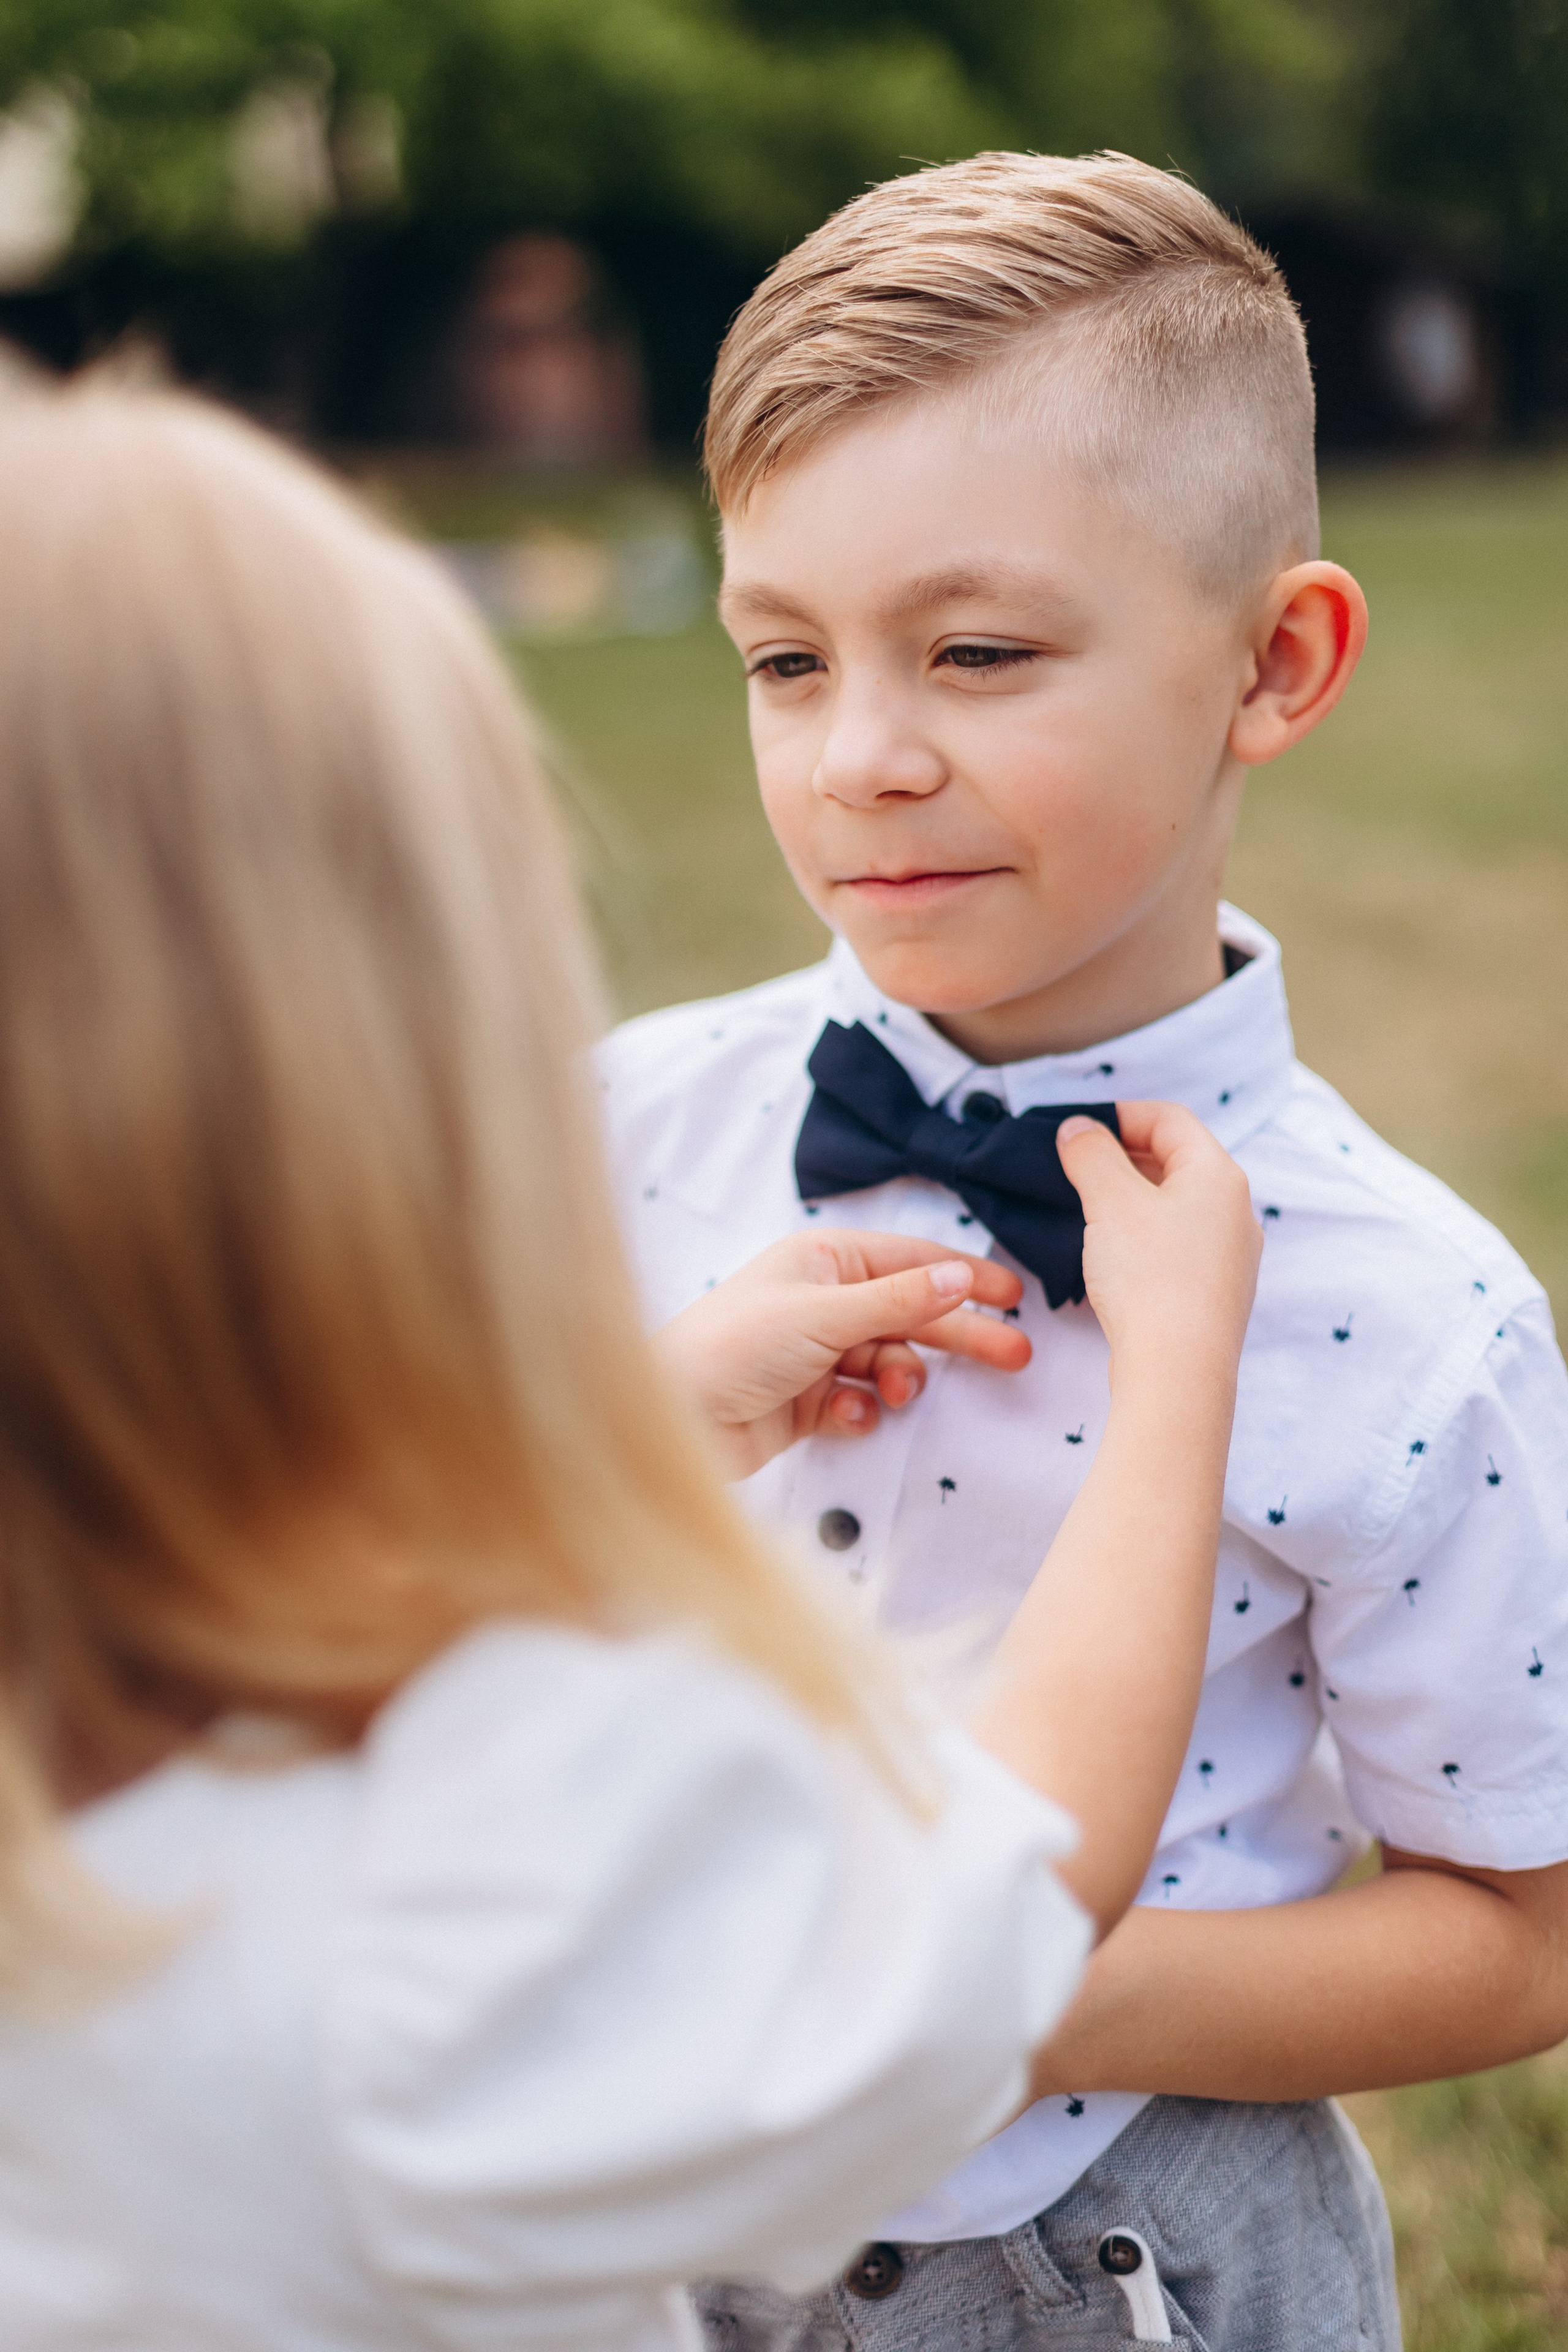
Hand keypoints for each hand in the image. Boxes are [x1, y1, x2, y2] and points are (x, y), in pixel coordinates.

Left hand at [657, 1229, 1029, 1478]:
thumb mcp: (824, 1314)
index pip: (911, 1260)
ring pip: (888, 1361)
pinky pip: (859, 1403)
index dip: (965, 1276)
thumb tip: (961, 1277)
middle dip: (959, 1333)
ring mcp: (815, 1353)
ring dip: (900, 1377)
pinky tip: (845, 1416)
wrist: (672, 1418)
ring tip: (895, 1393)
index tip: (1015, 1295)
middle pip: (910, 1313)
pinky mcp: (807, 1403)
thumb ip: (899, 1300)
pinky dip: (861, 1411)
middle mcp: (821, 1300)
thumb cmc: (735, 1346)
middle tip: (1016, 1356)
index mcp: (823, 1260)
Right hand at [1056, 1102, 1260, 1387]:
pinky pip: (1177, 1244)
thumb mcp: (1110, 1202)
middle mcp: (1236, 1210)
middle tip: (1073, 1167)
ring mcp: (1230, 1254)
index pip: (1170, 1120)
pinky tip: (1112, 1255)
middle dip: (1122, 1156)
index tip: (1078, 1130)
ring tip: (1087, 1209)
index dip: (1120, 1115)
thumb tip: (1078, 1129)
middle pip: (1176, 1160)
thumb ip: (1091, 1154)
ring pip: (1176, 1205)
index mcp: (1219, 1175)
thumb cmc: (1150, 1279)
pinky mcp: (1215, 1292)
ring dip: (1130, 1197)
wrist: (1178, 1371)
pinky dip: (1143, 1235)